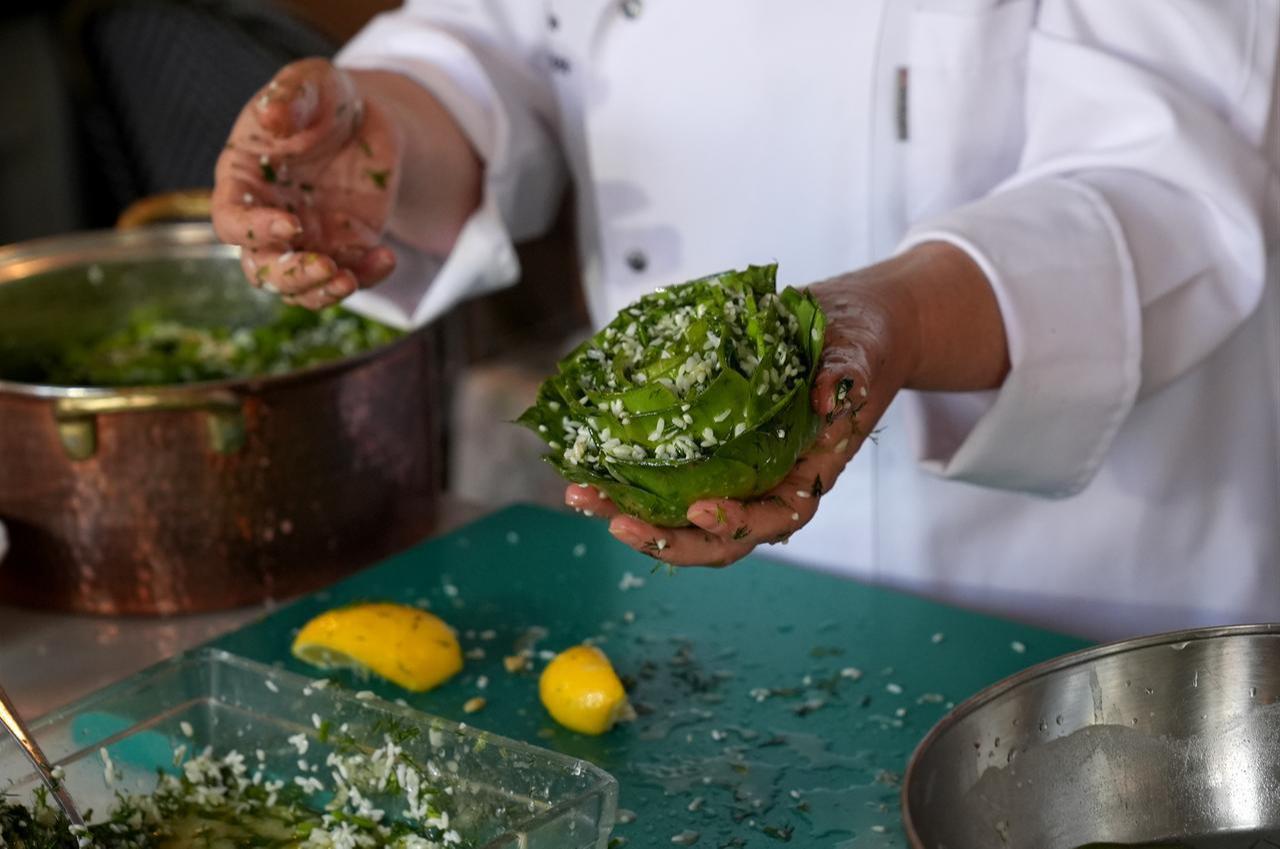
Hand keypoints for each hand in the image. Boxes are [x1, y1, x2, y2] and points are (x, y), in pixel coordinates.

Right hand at [212, 58, 401, 308]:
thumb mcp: (310, 84)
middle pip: (263, 269)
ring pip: (301, 287)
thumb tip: (272, 117)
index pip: (233, 220)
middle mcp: (268, 220)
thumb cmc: (323, 97)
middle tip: (325, 268)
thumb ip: (291, 97)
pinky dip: (367, 276)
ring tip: (349, 281)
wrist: (366, 117)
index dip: (256, 231)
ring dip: (322, 292)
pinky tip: (387, 258)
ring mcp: (307, 240)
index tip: (292, 226)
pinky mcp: (345, 248)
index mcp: (243, 182)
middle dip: (291, 277)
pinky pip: (350, 276)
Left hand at [565, 242, 1007, 566]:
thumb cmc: (857, 347)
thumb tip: (829, 396)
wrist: (846, 328)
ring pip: (681, 515)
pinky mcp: (708, 451)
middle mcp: (767, 485)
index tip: (700, 509)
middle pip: (714, 536)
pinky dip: (630, 481)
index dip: (736, 523)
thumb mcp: (859, 354)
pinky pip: (668, 478)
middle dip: (663, 538)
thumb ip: (848, 377)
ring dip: (631, 514)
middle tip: (613, 522)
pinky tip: (590, 467)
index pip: (772, 519)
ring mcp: (735, 472)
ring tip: (582, 497)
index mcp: (806, 476)